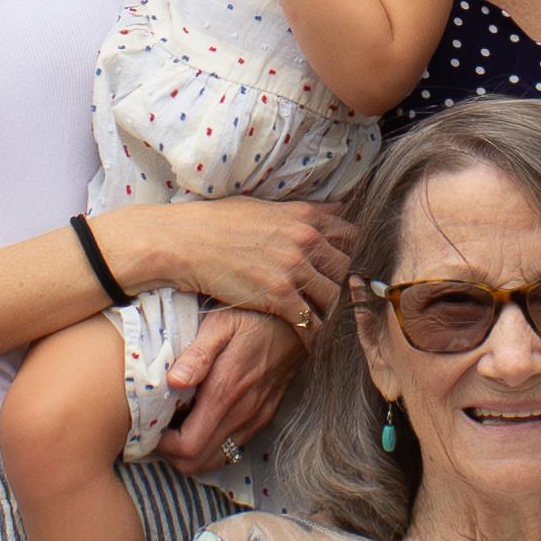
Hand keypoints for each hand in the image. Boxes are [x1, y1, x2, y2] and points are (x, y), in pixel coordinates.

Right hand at [157, 193, 352, 329]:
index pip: (350, 237)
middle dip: (344, 284)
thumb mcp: (266, 206)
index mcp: (305, 217)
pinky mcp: (279, 296)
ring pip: (332, 296)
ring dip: (331, 309)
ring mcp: (294, 269)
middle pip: (346, 269)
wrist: (186, 242)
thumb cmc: (219, 222)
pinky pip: (310, 319)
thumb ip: (305, 211)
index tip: (349, 266)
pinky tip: (309, 334)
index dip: (354, 253)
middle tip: (338, 296)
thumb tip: (338, 209)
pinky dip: (312, 329)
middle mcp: (305, 241)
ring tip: (326, 318)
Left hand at [157, 306, 300, 473]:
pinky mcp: (264, 416)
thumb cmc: (251, 316)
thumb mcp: (219, 324)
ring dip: (192, 452)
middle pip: (199, 462)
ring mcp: (256, 417)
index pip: (188, 446)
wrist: (295, 318)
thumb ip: (197, 355)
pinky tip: (201, 420)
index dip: (163, 445)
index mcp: (225, 391)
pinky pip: (233, 447)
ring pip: (216, 460)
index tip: (151, 425)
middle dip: (172, 454)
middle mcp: (242, 412)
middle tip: (159, 429)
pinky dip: (212, 444)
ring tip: (177, 426)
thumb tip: (173, 381)